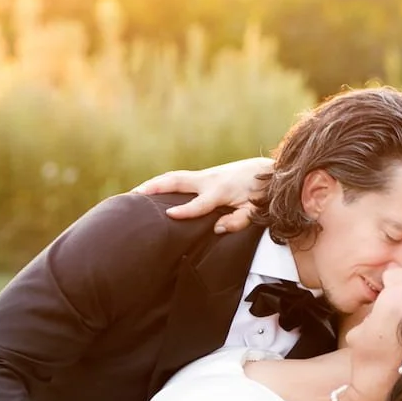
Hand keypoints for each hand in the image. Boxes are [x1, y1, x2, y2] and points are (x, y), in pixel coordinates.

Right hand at [134, 157, 270, 235]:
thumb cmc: (261, 194)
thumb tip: (216, 229)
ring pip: (173, 177)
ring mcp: (205, 176)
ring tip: (133, 193)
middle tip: (134, 196)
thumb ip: (237, 221)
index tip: (169, 215)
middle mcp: (209, 180)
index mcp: (220, 192)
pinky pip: (178, 178)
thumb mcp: (254, 210)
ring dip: (153, 183)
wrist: (268, 171)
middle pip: (177, 181)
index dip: (185, 210)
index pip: (199, 203)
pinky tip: (150, 190)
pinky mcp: (203, 176)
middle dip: (155, 188)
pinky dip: (162, 182)